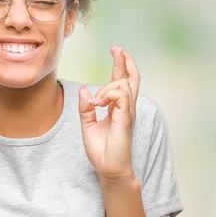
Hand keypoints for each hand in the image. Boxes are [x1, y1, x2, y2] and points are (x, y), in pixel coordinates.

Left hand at [78, 44, 140, 180]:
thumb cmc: (101, 150)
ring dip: (107, 86)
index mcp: (118, 108)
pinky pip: (121, 95)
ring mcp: (127, 112)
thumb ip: (86, 107)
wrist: (109, 168)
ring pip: (123, 84)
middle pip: (131, 78)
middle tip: (117, 48)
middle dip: (125, 61)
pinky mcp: (125, 118)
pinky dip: (107, 94)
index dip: (120, 64)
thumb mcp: (87, 125)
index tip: (115, 50)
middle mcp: (126, 108)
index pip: (122, 81)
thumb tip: (84, 90)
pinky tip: (98, 103)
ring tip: (95, 101)